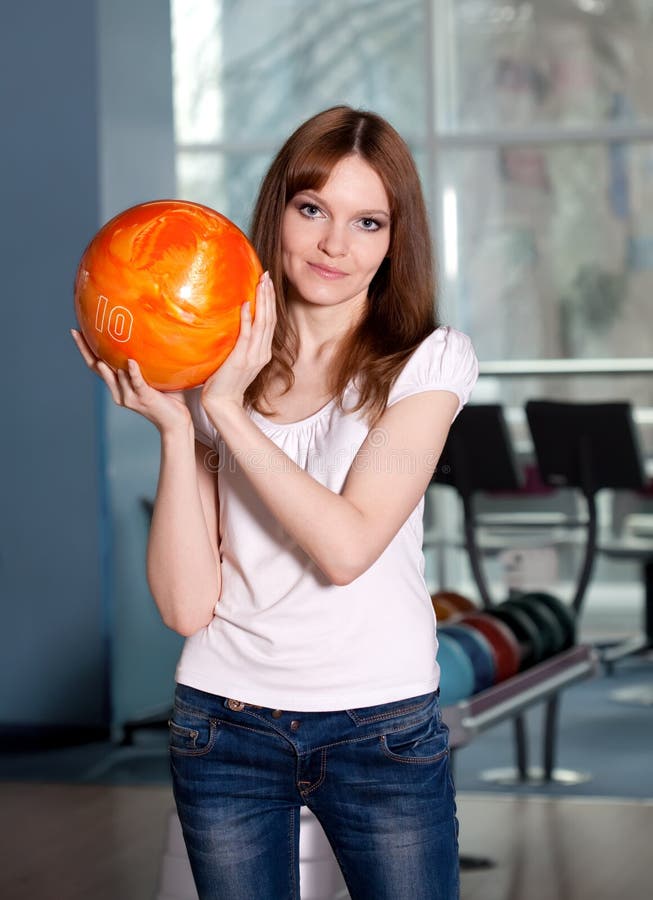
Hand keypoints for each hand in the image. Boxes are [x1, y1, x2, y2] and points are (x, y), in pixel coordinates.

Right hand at [70, 328, 191, 433]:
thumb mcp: (152, 378)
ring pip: (114, 377)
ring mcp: (130, 396)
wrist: (176, 423)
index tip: (76, 331)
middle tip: (77, 332)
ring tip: (98, 348)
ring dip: (106, 364)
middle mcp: (119, 392)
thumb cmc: (167, 399)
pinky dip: (133, 372)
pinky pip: (137, 383)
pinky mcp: (144, 398)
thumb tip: (148, 336)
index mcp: (119, 386)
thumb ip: (145, 363)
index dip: (85, 349)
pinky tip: (130, 361)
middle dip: (86, 350)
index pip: (97, 365)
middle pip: (97, 368)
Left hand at [200, 270, 275, 412]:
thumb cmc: (224, 383)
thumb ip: (239, 344)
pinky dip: (247, 319)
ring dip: (262, 302)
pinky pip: (247, 336)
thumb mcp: (236, 360)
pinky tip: (245, 305)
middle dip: (268, 296)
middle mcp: (262, 353)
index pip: (270, 322)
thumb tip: (233, 326)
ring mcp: (253, 356)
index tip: (267, 283)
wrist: (222, 403)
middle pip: (270, 319)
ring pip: (263, 324)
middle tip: (266, 275)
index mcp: (263, 352)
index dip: (270, 302)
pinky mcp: (241, 359)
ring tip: (261, 283)